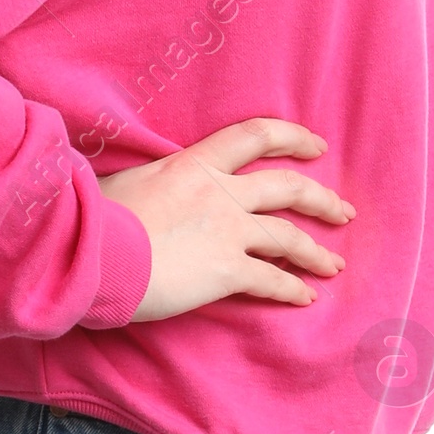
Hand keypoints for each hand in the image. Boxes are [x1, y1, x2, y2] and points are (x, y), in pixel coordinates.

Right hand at [100, 119, 353, 322]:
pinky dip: (293, 289)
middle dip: (321, 199)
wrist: (92, 252)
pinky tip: (307, 297)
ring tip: (334, 264)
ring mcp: (227, 231)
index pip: (255, 136)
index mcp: (195, 163)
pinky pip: (272, 280)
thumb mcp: (126, 181)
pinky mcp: (226, 272)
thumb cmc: (94, 216)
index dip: (293, 138)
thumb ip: (151, 180)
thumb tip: (143, 185)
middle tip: (342, 210)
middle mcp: (221, 193)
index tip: (316, 147)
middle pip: (288, 188)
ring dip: (316, 252)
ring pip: (288, 237)